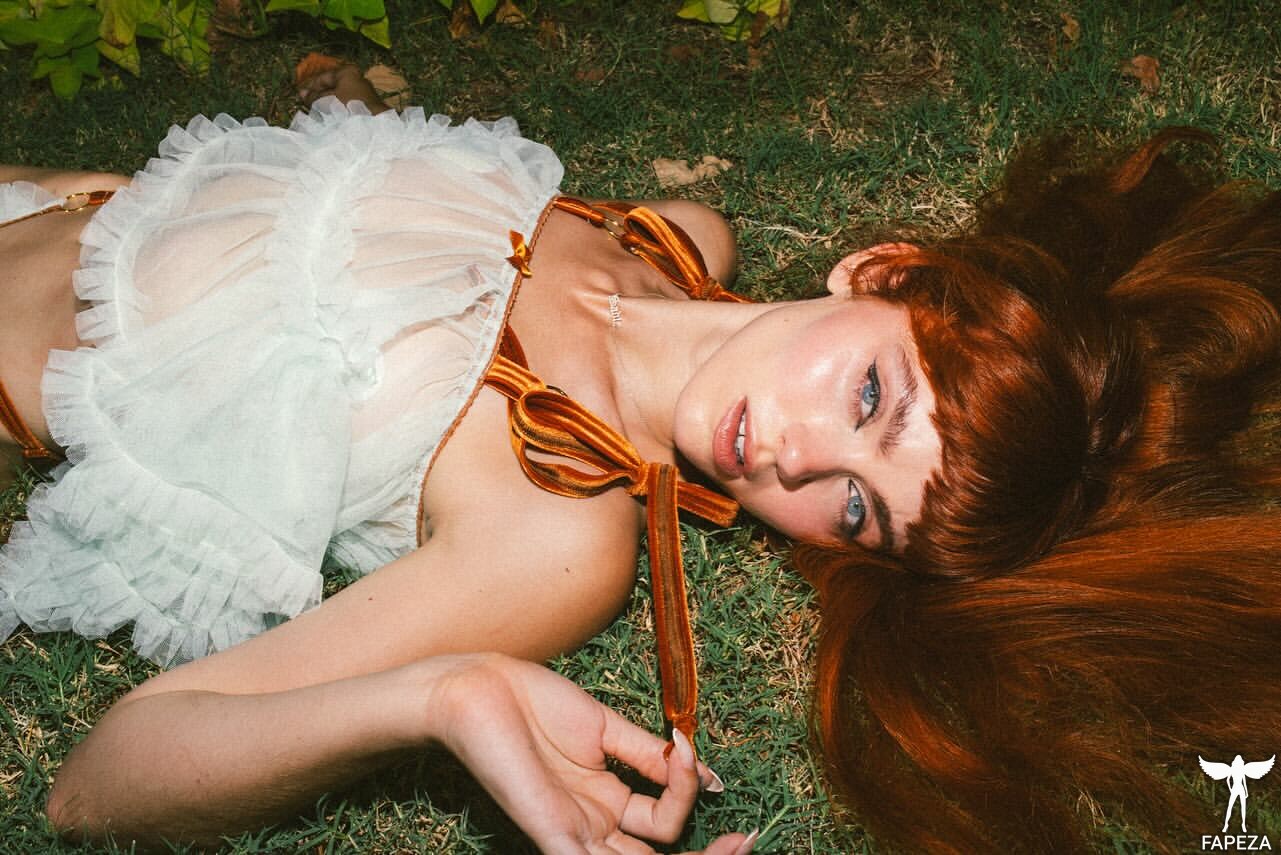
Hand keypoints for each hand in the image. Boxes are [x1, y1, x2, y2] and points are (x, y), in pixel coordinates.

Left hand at [428, 654, 754, 854]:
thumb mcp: (606, 728)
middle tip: (748, 838)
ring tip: (732, 839)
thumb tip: (708, 775)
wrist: (479, 691)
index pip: (665, 828)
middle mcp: (594, 827)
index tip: (710, 767)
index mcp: (606, 802)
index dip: (696, 805)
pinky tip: (676, 835)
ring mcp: (574, 835)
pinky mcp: (554, 835)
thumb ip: (653, 755)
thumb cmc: (533, 704)